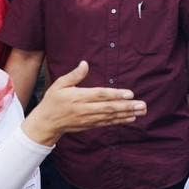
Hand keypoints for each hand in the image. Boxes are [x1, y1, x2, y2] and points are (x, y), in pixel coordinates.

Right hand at [21, 61, 146, 147]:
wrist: (46, 123)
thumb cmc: (53, 101)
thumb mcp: (59, 85)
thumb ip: (74, 75)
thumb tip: (85, 63)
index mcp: (77, 97)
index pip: (100, 95)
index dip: (115, 94)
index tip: (130, 93)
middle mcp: (84, 109)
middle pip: (109, 107)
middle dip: (127, 106)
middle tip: (142, 104)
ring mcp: (88, 119)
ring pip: (110, 116)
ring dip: (127, 114)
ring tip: (142, 111)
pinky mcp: (90, 125)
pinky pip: (107, 123)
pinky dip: (120, 121)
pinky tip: (131, 118)